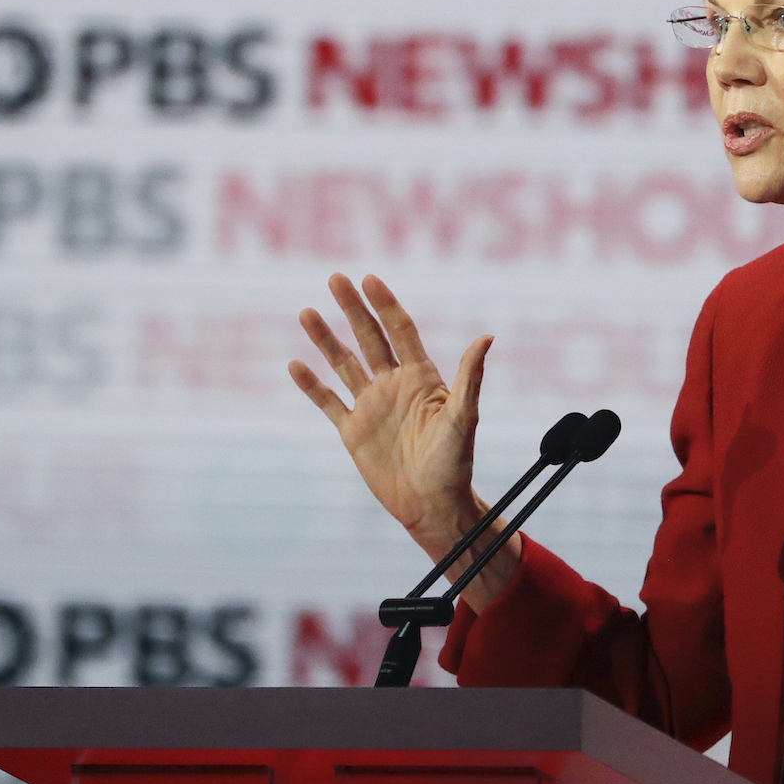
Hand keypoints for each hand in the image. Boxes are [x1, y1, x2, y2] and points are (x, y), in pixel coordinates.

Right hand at [289, 275, 506, 586]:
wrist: (433, 505)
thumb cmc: (455, 463)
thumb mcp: (464, 418)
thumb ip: (470, 377)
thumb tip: (487, 337)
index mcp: (420, 378)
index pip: (399, 331)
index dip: (385, 304)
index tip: (370, 279)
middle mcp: (393, 386)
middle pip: (368, 338)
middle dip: (353, 308)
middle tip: (335, 278)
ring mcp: (371, 406)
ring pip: (343, 364)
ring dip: (325, 339)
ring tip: (308, 313)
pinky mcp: (353, 431)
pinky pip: (328, 402)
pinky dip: (311, 385)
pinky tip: (295, 365)